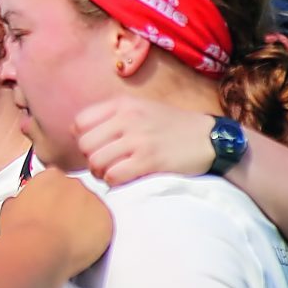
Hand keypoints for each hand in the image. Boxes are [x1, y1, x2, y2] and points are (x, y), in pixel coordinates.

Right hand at [0, 169, 111, 272]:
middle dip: (71, 209)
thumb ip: (19, 201)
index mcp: (49, 177)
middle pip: (77, 194)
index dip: (53, 199)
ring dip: (85, 222)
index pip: (57, 182)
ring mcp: (92, 199)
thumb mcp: (9, 209)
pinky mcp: (107, 218)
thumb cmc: (21, 232)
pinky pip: (105, 225)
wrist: (37, 250)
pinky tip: (82, 246)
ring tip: (70, 240)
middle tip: (60, 227)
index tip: (50, 211)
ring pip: (92, 210)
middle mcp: (73, 183)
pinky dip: (98, 235)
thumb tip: (18, 204)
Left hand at [74, 96, 215, 185]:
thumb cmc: (173, 127)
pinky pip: (114, 175)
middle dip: (90, 159)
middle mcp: (128, 119)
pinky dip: (114, 182)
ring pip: (96, 162)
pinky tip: (125, 179)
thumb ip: (112, 116)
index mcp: (123, 105)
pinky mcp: (149, 160)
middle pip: (85, 145)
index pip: (80, 122)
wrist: (212, 139)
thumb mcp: (142, 109)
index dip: (83, 139)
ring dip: (101, 173)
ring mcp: (138, 140)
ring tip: (114, 173)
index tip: (97, 147)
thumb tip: (76, 132)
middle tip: (105, 164)